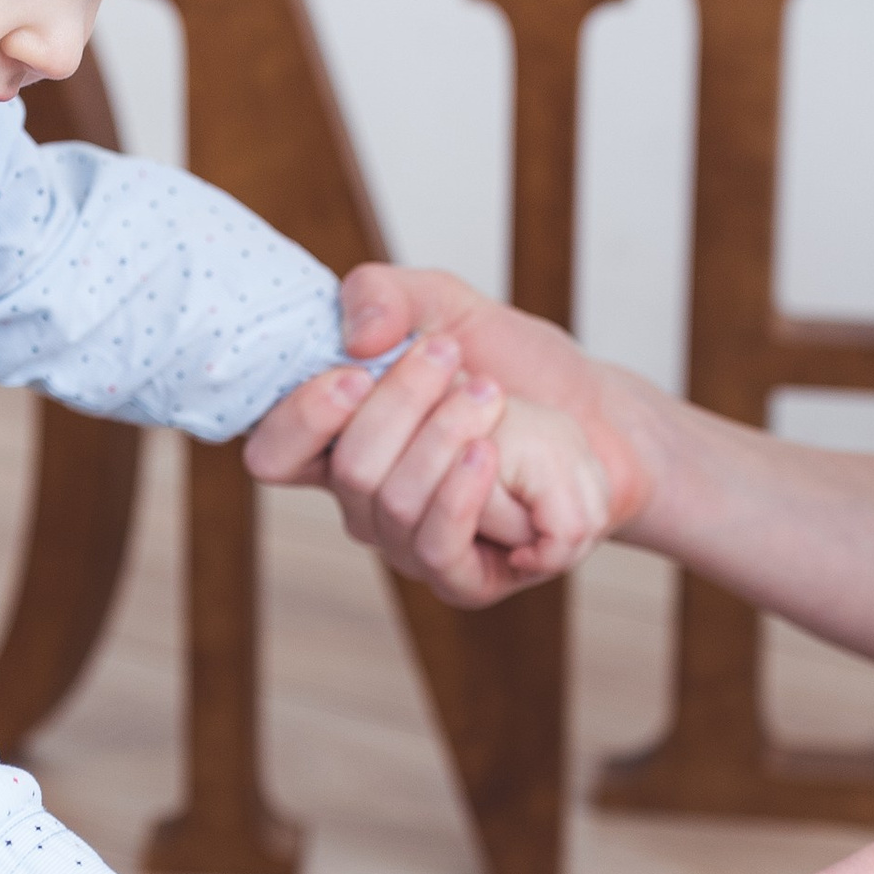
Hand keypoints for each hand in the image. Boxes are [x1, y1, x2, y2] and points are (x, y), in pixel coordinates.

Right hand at [245, 266, 646, 605]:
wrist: (599, 419)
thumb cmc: (514, 368)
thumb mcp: (447, 306)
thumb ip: (386, 295)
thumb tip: (354, 339)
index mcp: (339, 442)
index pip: (274, 453)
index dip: (301, 419)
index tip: (355, 371)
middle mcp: (363, 502)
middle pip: (345, 470)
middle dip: (399, 402)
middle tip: (450, 355)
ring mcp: (409, 544)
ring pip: (391, 504)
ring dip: (441, 435)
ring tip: (490, 392)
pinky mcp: (461, 577)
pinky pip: (437, 549)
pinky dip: (460, 494)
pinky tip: (488, 451)